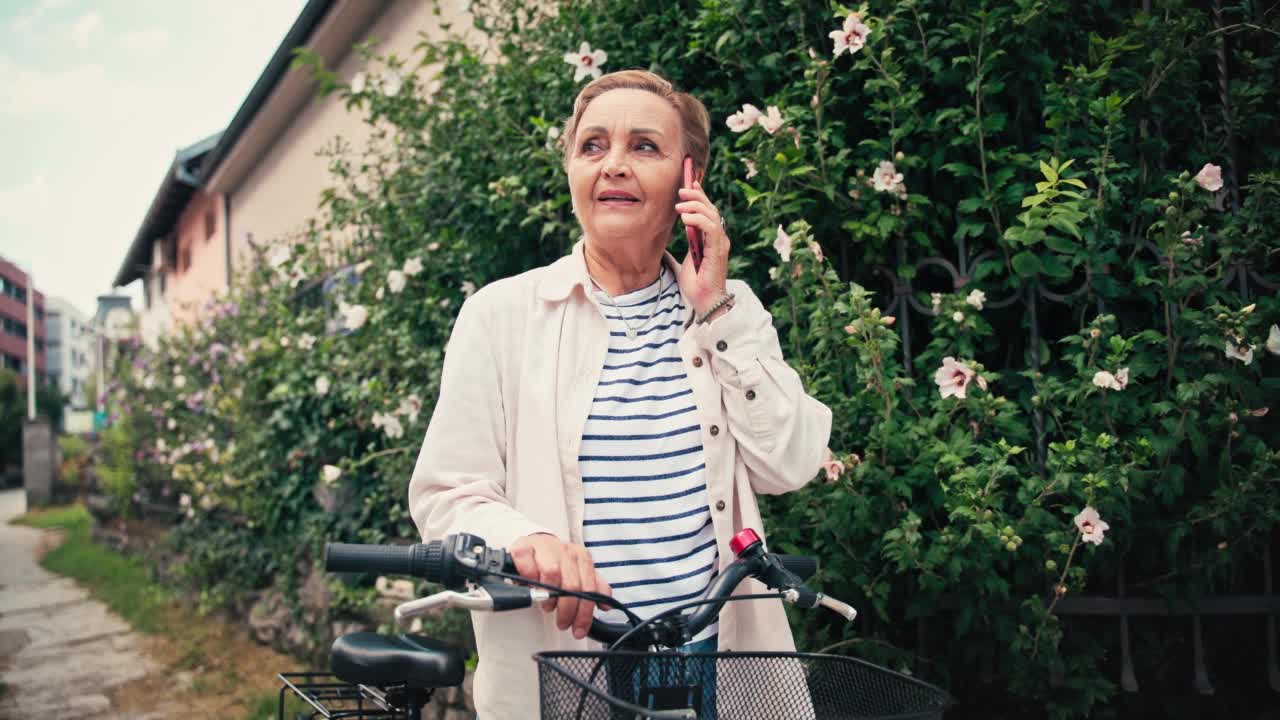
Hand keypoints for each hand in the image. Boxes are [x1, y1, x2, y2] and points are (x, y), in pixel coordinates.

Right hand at [510, 533, 610, 639]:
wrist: (536, 544)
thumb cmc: (557, 562)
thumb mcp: (579, 574)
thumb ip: (595, 588)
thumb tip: (607, 605)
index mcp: (581, 557)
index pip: (589, 588)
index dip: (584, 613)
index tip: (579, 629)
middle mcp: (565, 551)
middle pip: (571, 585)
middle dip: (567, 611)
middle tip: (563, 623)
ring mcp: (545, 547)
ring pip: (552, 574)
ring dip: (549, 597)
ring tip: (548, 606)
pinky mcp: (524, 548)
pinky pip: (529, 567)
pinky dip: (530, 581)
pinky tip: (532, 588)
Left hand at [675, 181, 731, 317]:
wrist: (705, 302)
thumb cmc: (697, 284)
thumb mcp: (687, 258)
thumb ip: (688, 243)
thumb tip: (679, 229)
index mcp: (712, 239)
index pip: (708, 212)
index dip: (700, 195)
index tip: (690, 183)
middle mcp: (719, 239)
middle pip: (711, 209)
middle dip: (696, 195)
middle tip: (681, 189)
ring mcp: (720, 244)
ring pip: (712, 215)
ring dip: (695, 205)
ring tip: (679, 204)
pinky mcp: (718, 250)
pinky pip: (711, 228)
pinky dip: (698, 219)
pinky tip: (685, 218)